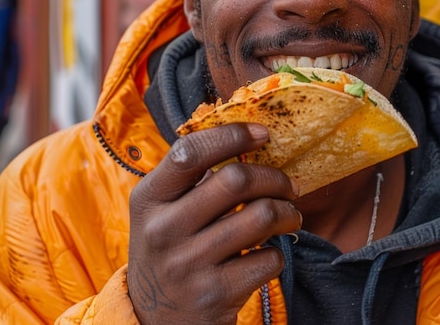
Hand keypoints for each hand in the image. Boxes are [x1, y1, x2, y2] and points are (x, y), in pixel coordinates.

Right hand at [127, 122, 300, 324]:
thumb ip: (193, 178)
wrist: (153, 321)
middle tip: (289, 185)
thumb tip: (251, 141)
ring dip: (287, 212)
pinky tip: (268, 253)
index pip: (190, 152)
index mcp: (149, 198)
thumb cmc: (169, 248)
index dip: (232, 136)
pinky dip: (277, 252)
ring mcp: (188, 265)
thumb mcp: (163, 211)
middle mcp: (163, 229)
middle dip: (274, 178)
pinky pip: (268, 258)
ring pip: (260, 216)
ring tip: (290, 214)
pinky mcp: (214, 295)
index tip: (263, 134)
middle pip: (235, 180)